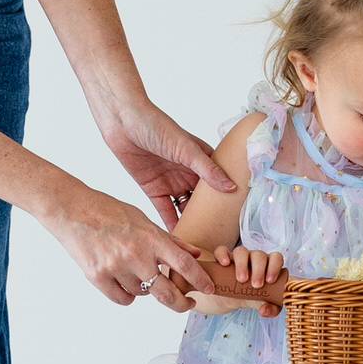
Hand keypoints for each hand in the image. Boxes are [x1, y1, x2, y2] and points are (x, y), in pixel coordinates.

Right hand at [38, 179, 212, 309]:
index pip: (184, 264)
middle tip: (188, 303)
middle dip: (181, 303)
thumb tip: (195, 254)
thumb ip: (169, 239)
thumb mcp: (143, 218)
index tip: (208, 288)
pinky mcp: (98, 278)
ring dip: (148, 289)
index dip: (200, 280)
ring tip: (139, 272)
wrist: (72, 211)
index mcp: (150, 237)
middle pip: (167, 292)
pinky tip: (125, 281)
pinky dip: (128, 294)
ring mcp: (115, 268)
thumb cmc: (108, 210)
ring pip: (143, 294)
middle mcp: (135, 255)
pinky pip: (123, 298)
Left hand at [101, 101, 236, 227]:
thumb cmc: (156, 125)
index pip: (221, 182)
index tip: (240, 217)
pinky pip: (165, 211)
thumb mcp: (186, 148)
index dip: (229, 198)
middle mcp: (189, 173)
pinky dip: (172, 224)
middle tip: (223, 237)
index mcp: (202, 160)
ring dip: (193, 222)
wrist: (122, 122)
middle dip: (212, 216)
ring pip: (186, 208)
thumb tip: (231, 187)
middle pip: (204, 200)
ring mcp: (172, 182)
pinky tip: (179, 238)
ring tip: (203, 241)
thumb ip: (207, 169)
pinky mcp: (154, 189)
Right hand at [198, 245, 287, 318]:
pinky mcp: (223, 258)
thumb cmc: (251, 297)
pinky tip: (224, 264)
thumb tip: (264, 310)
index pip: (276, 257)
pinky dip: (222, 255)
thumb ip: (270, 309)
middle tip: (256, 285)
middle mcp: (254, 258)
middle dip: (259, 269)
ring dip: (242, 264)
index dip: (275, 266)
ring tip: (241, 279)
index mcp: (267, 265)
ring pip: (241, 251)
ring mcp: (238, 257)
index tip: (270, 281)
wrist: (230, 298)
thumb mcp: (262, 304)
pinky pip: (221, 251)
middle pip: (259, 255)